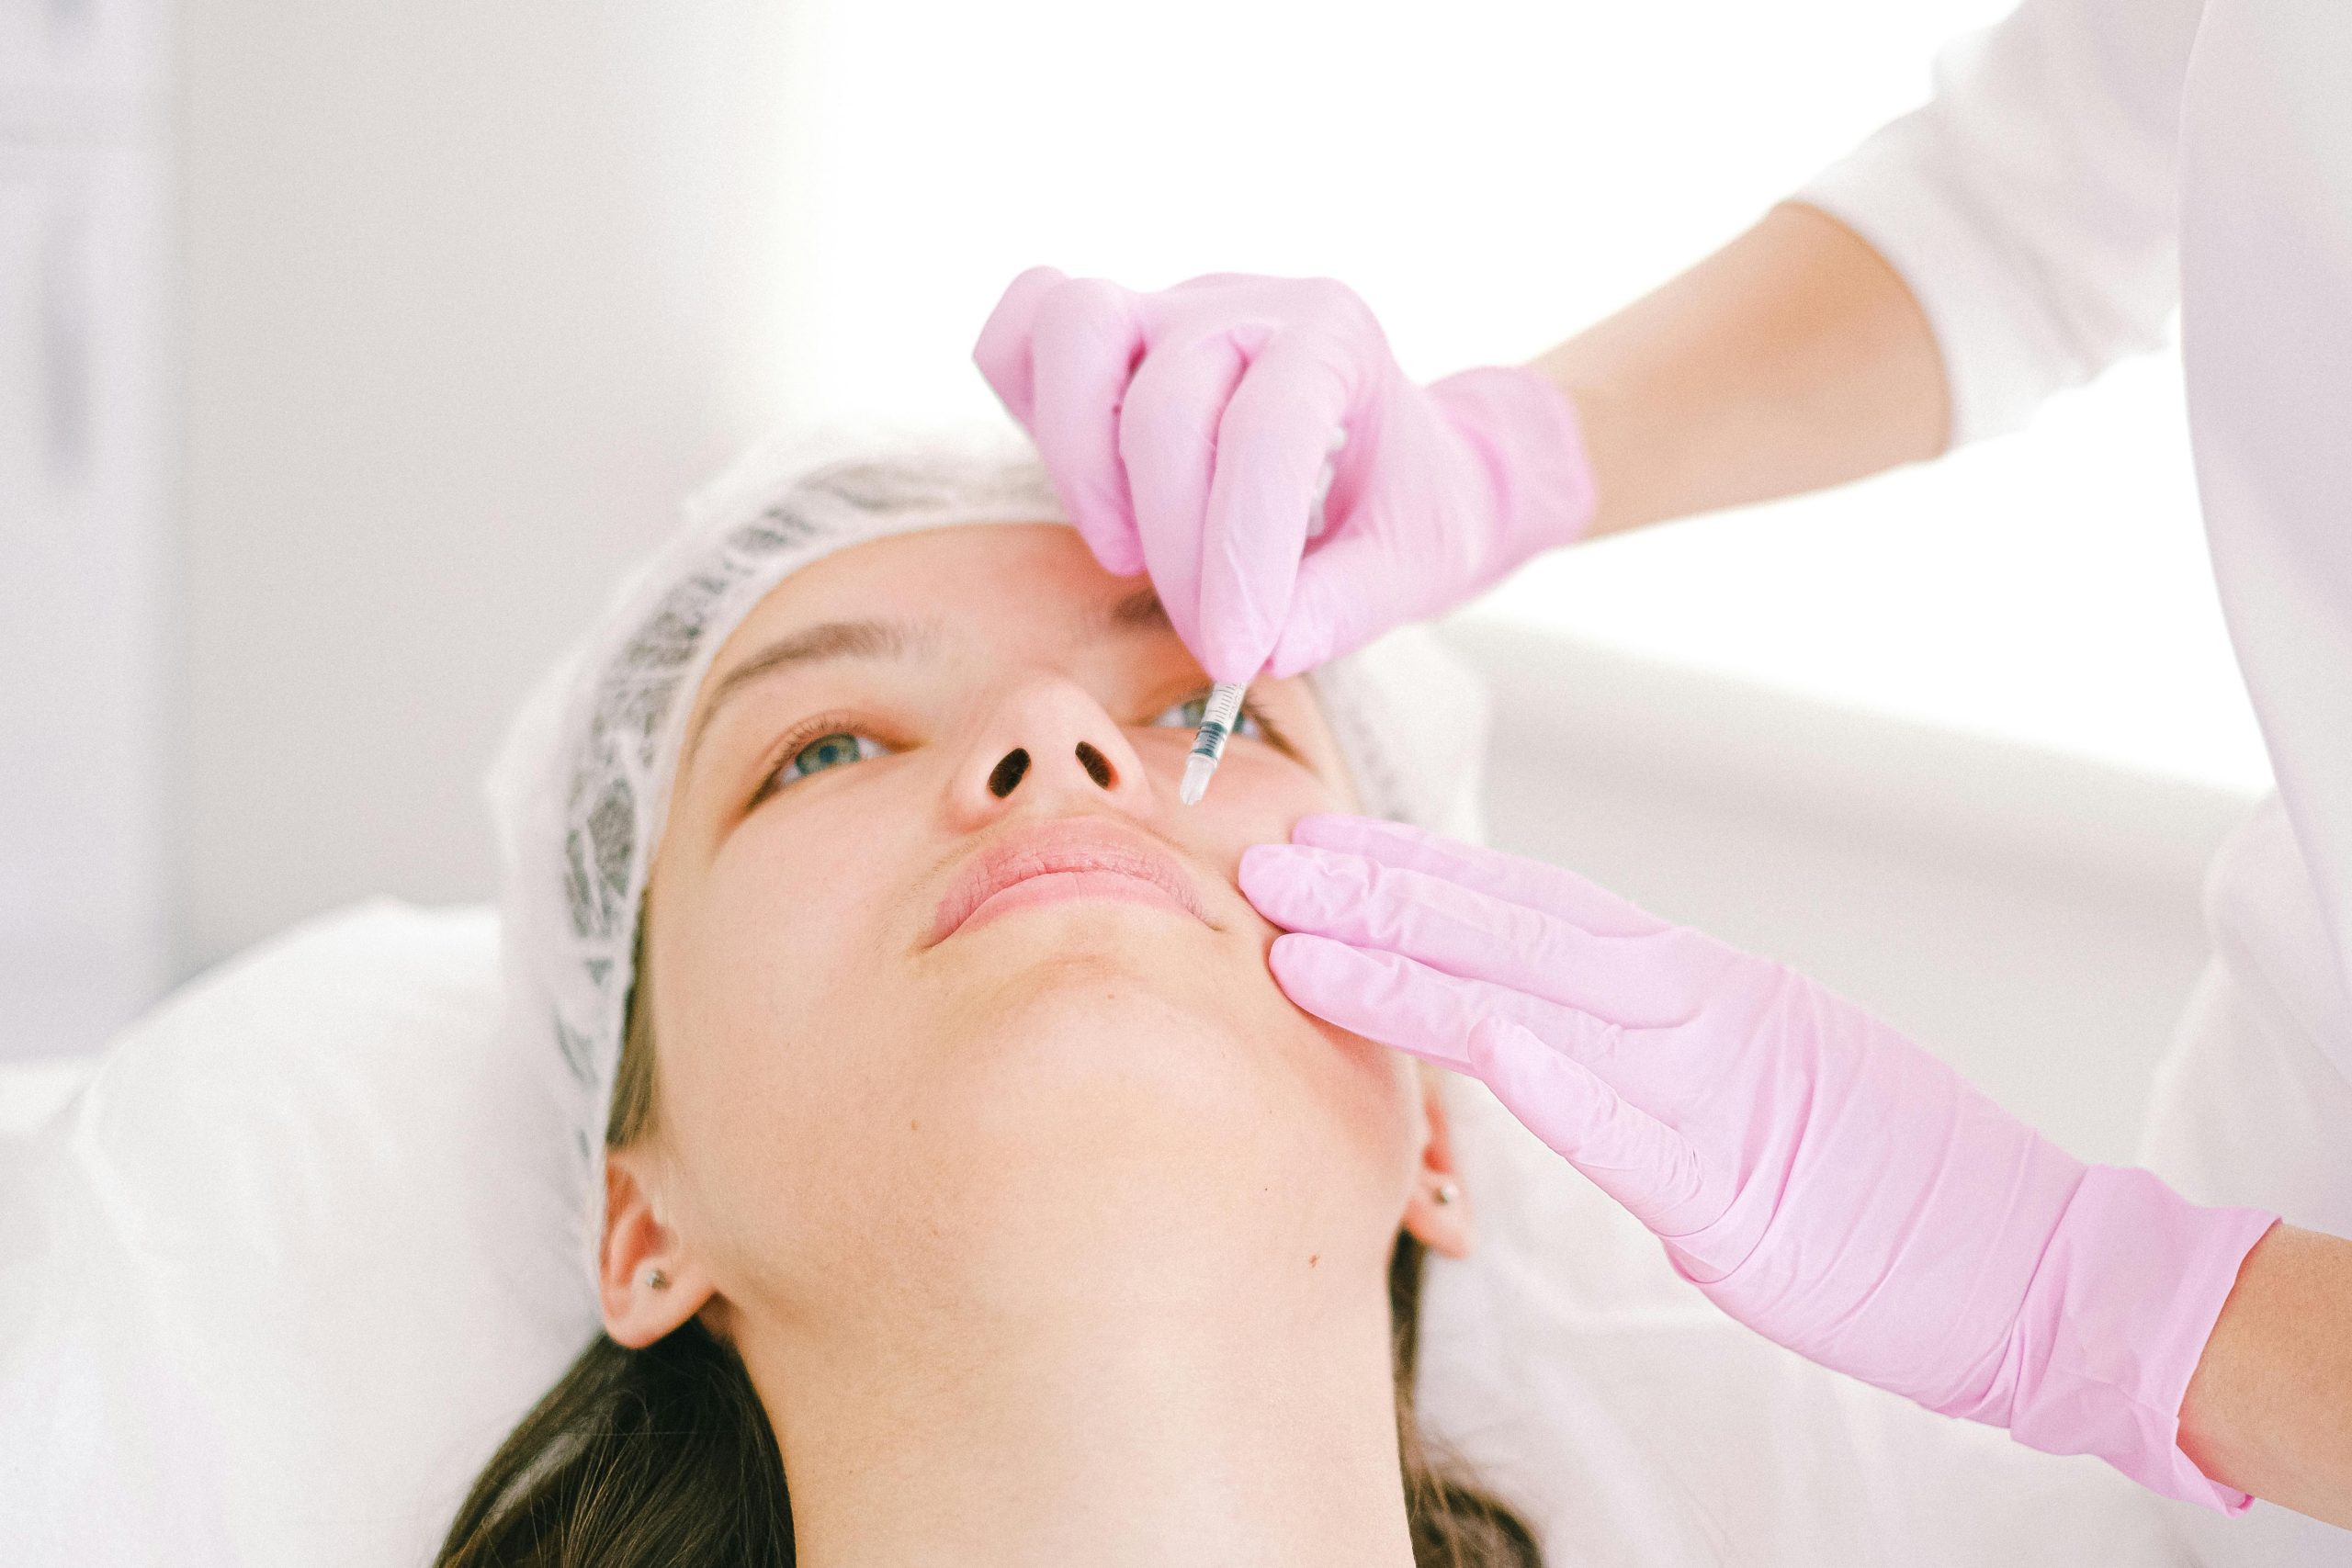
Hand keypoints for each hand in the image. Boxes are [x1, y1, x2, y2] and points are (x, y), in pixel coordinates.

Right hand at [973, 269, 1595, 681]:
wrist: (1407, 454)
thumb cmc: (1406, 503)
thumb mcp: (1412, 564)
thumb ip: (1346, 605)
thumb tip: (1267, 649)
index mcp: (1334, 338)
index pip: (1266, 432)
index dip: (1239, 555)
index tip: (1236, 655)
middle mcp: (1242, 305)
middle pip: (1163, 403)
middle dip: (1175, 546)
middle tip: (1207, 635)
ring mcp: (1164, 308)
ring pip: (1073, 329)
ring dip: (1081, 465)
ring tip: (1125, 553)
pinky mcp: (1109, 336)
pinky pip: (1024, 327)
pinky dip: (1032, 404)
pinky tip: (1088, 490)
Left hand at [1240, 814, 2278, 1510]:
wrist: (2039, 1264)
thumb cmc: (1889, 1187)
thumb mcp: (1753, 1093)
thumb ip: (1647, 1065)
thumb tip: (1556, 1056)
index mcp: (1697, 991)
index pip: (1533, 911)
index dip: (1422, 874)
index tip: (1329, 847)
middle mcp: (1699, 1013)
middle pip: (1516, 931)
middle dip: (1383, 896)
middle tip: (1271, 861)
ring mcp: (1721, 1093)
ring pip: (1545, 1005)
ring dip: (1415, 967)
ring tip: (1301, 939)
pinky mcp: (1744, 1193)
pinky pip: (1633, 1129)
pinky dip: (1554, 1080)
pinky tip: (1476, 1041)